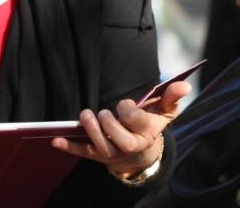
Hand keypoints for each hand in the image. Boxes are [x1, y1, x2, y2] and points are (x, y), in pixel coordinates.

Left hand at [51, 80, 190, 177]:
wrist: (142, 150)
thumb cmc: (151, 122)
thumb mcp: (165, 109)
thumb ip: (172, 95)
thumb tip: (184, 85)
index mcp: (147, 133)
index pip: (138, 123)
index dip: (130, 112)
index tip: (125, 103)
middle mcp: (130, 146)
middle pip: (120, 141)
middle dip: (111, 124)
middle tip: (105, 111)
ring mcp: (112, 153)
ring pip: (101, 146)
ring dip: (91, 131)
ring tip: (85, 114)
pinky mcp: (98, 155)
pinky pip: (82, 152)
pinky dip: (69, 147)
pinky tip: (55, 140)